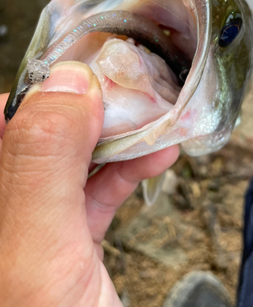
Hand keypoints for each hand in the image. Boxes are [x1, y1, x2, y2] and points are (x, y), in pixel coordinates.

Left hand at [0, 62, 178, 305]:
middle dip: (82, 107)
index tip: (78, 76)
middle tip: (122, 89)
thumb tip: (67, 84)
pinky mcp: (62, 246)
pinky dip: (125, 167)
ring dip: (111, 134)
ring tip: (149, 115)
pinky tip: (154, 153)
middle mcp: (0, 214)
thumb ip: (41, 165)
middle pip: (32, 134)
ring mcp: (28, 229)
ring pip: (64, 158)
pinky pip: (90, 190)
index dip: (33, 91)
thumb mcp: (35, 258)